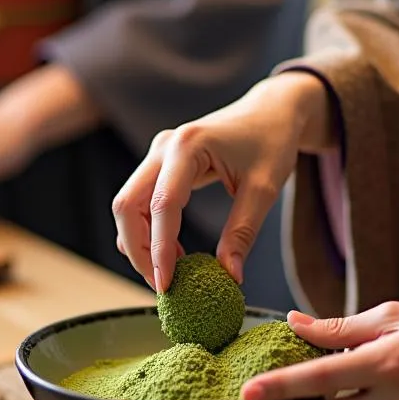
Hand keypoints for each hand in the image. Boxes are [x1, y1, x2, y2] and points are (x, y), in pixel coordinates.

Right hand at [113, 71, 336, 291]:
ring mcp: (157, 154)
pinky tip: (172, 254)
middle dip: (139, 251)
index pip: (162, 205)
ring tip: (171, 273)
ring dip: (140, 243)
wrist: (270, 112)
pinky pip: (140, 202)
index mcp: (188, 146)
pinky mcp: (160, 164)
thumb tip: (229, 276)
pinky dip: (147, 231)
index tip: (167, 284)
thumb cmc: (271, 142)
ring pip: (128, 206)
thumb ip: (242, 232)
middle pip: (127, 206)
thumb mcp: (264, 189)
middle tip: (162, 287)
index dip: (159, 249)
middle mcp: (163, 147)